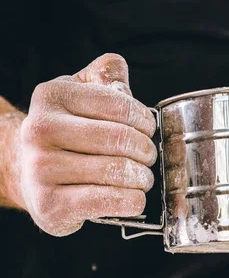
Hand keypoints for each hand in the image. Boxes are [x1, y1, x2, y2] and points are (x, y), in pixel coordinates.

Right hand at [19, 53, 156, 235]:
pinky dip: (132, 202)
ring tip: (141, 179)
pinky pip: (108, 201)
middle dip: (146, 152)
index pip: (119, 104)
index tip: (148, 131)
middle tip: (147, 159)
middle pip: (120, 140)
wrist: (31, 178)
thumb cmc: (66, 136)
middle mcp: (40, 130)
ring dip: (142, 179)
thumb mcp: (79, 96)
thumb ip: (104, 77)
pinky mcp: (51, 205)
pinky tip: (133, 199)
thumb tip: (117, 72)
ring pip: (118, 172)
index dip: (145, 121)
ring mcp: (41, 169)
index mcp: (51, 97)